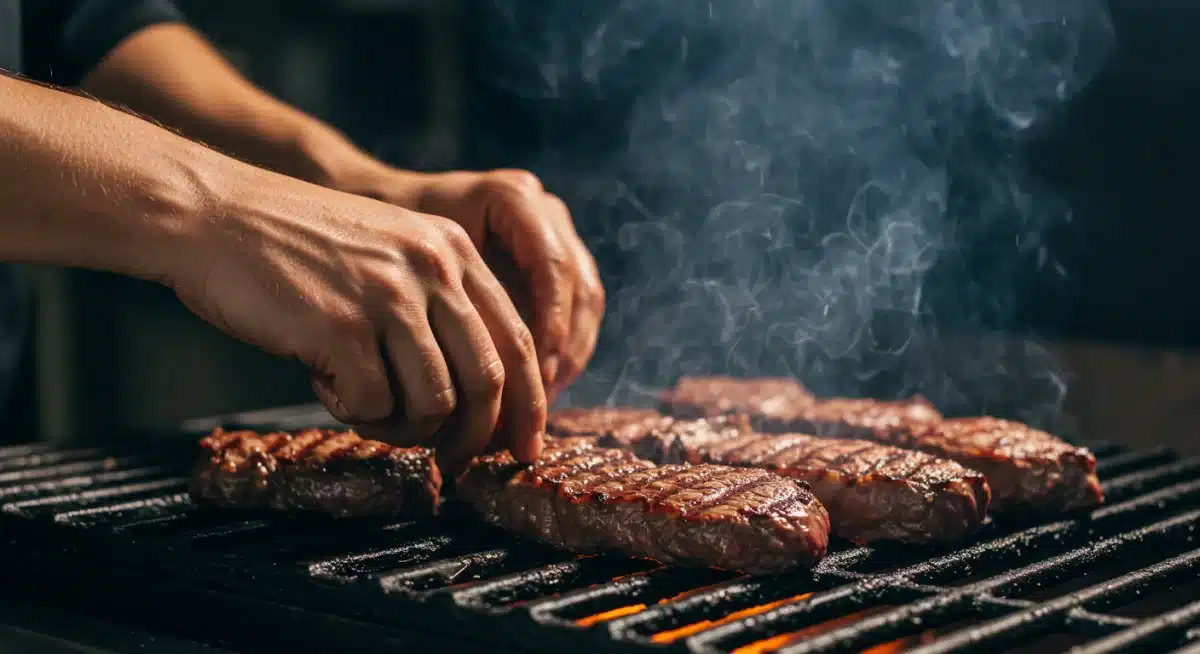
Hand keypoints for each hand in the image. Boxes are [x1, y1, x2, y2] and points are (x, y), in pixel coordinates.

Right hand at [168, 169, 545, 473]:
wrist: (216, 217)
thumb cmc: (299, 249)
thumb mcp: (391, 253)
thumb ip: (438, 307)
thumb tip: (478, 400)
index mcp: (454, 250)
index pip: (518, 339)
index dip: (529, 403)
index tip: (524, 445)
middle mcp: (433, 267)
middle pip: (488, 380)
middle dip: (476, 437)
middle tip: (453, 463)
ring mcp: (389, 295)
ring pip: (434, 402)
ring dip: (404, 427)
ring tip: (365, 404)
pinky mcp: (341, 325)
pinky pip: (372, 405)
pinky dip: (350, 411)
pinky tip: (322, 380)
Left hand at [377, 169, 604, 401]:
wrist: (390, 216)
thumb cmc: (393, 238)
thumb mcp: (416, 262)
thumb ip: (455, 299)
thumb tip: (480, 369)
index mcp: (513, 197)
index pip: (551, 266)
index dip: (551, 324)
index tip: (537, 373)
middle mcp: (544, 211)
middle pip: (580, 286)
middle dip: (566, 348)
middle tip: (542, 397)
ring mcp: (558, 235)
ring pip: (588, 303)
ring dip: (571, 355)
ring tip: (541, 400)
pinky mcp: (559, 265)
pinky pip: (578, 311)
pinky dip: (565, 351)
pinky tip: (538, 388)